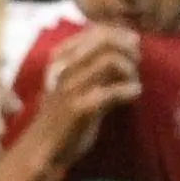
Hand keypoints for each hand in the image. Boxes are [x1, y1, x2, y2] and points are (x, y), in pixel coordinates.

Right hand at [32, 24, 142, 164]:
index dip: (120, 36)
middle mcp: (65, 68)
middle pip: (104, 41)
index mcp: (62, 60)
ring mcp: (72, 87)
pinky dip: (130, 90)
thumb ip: (94, 68)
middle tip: (137, 63)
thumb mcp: (75, 86)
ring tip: (133, 83)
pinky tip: (134, 94)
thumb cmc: (63, 117)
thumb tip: (127, 49)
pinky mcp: (80, 108)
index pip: (95, 32)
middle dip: (128, 49)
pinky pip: (112, 92)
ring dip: (130, 70)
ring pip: (110, 61)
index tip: (133, 50)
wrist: (43, 148)